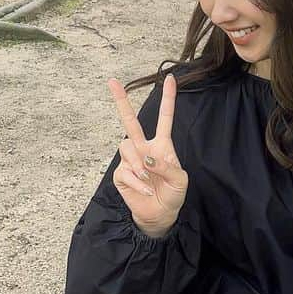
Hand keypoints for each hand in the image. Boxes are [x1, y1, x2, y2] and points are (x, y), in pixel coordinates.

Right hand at [107, 74, 188, 237]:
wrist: (160, 215)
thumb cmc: (172, 194)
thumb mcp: (180, 180)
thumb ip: (168, 166)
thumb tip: (146, 158)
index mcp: (162, 145)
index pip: (165, 118)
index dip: (168, 99)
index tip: (171, 78)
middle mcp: (143, 148)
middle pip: (130, 121)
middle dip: (121, 101)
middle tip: (112, 81)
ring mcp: (130, 160)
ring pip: (126, 147)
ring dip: (138, 164)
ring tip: (148, 178)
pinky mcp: (121, 174)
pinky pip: (125, 171)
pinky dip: (137, 182)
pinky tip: (145, 189)